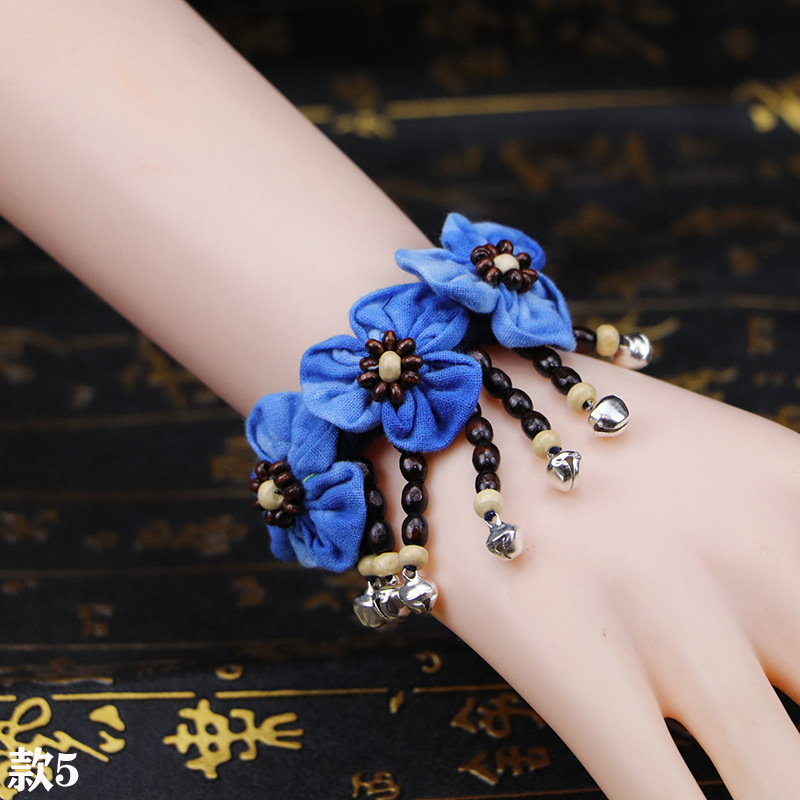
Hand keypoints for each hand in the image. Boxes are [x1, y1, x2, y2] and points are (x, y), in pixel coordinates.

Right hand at [377, 350, 799, 799]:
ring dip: (779, 790)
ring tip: (759, 769)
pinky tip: (682, 799)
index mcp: (796, 494)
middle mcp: (750, 560)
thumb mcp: (722, 457)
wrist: (448, 401)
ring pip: (784, 787)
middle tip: (786, 730)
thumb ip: (789, 534)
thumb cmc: (582, 433)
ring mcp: (665, 623)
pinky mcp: (575, 667)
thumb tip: (794, 633)